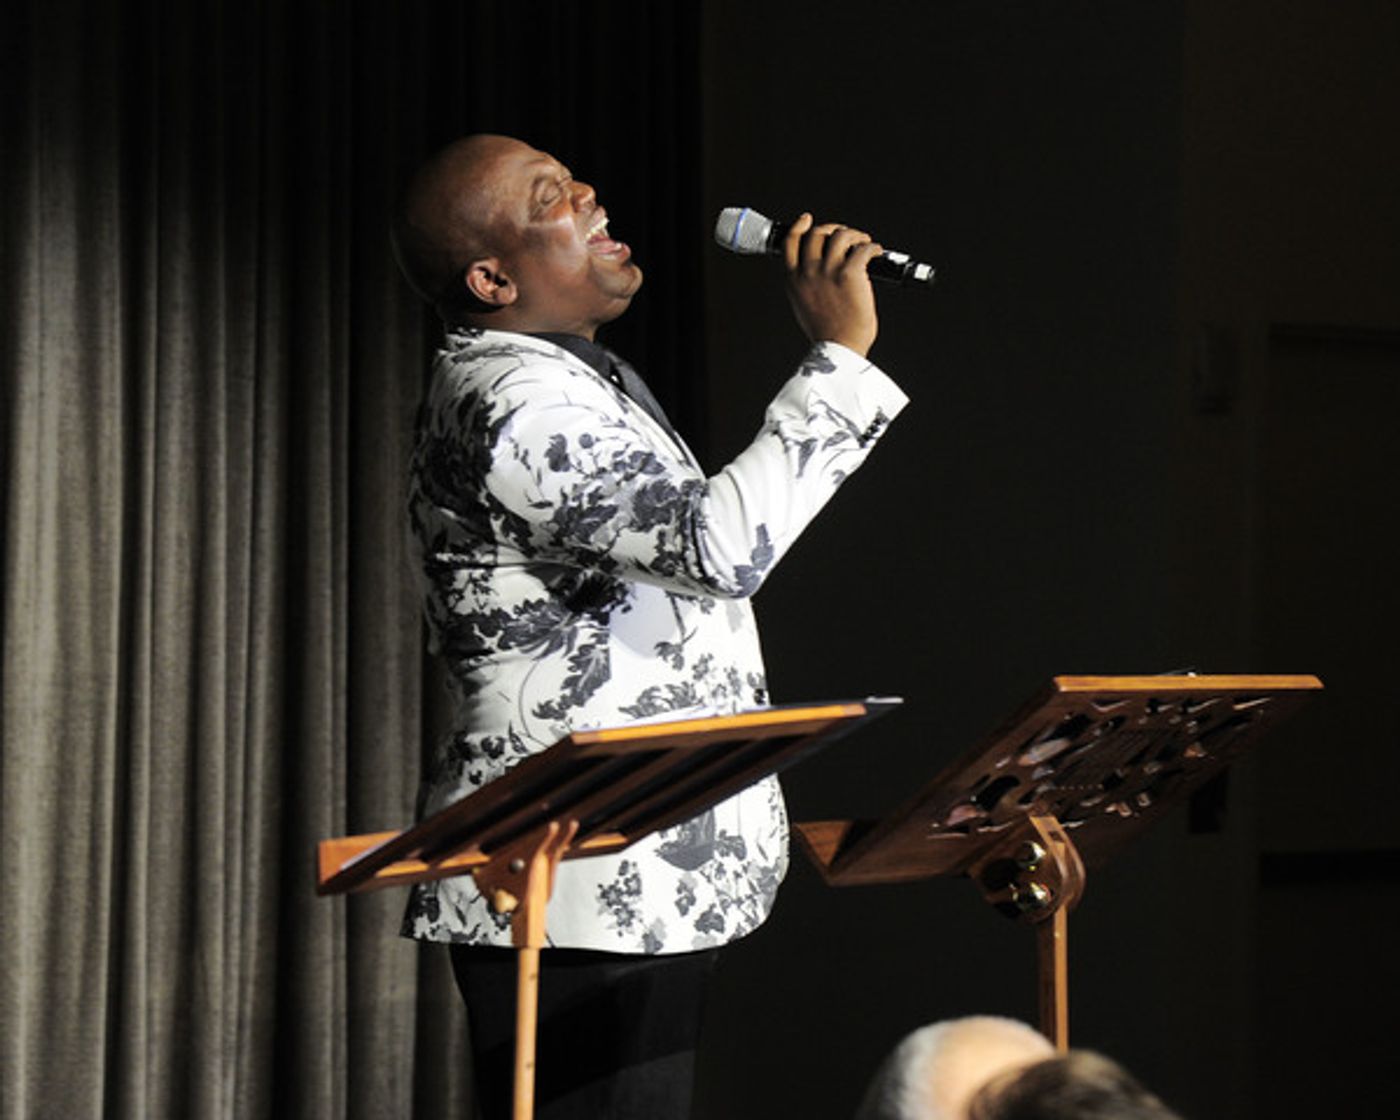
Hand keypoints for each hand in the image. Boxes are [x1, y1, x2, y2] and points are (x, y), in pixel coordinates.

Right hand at [782, 212, 881, 356]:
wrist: (839, 348)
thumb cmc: (826, 332)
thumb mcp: (803, 305)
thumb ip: (804, 285)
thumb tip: (817, 269)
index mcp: (793, 280)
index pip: (790, 242)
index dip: (799, 226)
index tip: (807, 220)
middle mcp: (808, 272)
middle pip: (817, 233)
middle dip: (834, 229)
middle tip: (847, 236)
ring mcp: (828, 271)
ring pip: (840, 235)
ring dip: (855, 235)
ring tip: (864, 243)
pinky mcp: (850, 274)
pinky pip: (863, 248)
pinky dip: (873, 247)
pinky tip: (876, 253)